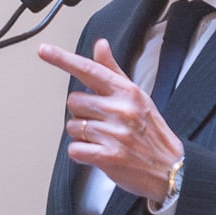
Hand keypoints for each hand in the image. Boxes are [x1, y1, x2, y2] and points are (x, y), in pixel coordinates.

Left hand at [39, 39, 184, 200]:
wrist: (171, 169)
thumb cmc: (152, 132)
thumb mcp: (137, 97)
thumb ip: (113, 72)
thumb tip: (100, 45)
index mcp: (127, 92)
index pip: (90, 70)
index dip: (63, 60)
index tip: (44, 50)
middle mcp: (121, 110)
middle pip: (74, 102)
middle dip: (82, 113)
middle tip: (102, 123)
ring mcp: (115, 134)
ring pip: (72, 126)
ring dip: (82, 135)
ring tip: (104, 139)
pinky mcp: (108, 157)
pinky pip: (74, 149)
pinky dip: (81, 153)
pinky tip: (98, 153)